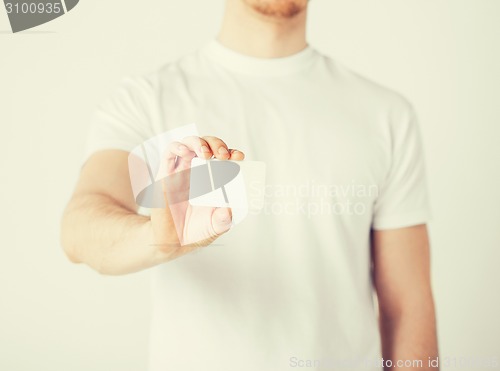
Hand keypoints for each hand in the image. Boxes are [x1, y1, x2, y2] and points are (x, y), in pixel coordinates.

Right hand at [149, 136, 244, 259]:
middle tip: (224, 155)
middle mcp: (198, 171)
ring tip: (206, 154)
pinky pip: (169, 153)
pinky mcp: (165, 174)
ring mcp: (181, 171)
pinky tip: (186, 152)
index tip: (239, 157)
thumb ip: (223, 220)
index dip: (232, 153)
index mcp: (214, 179)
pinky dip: (177, 147)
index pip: (224, 157)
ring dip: (199, 142)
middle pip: (208, 145)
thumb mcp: (216, 226)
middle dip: (217, 144)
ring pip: (189, 143)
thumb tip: (228, 211)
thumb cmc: (197, 231)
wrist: (173, 241)